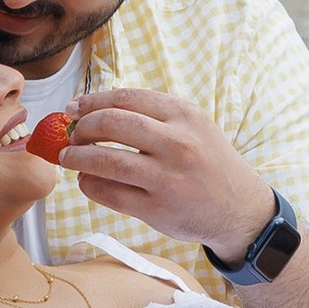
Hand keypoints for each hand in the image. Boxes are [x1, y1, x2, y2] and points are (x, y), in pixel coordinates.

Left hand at [54, 86, 272, 261]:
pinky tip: (87, 181)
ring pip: (105, 160)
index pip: (126, 98)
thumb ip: (154, 116)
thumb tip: (97, 110)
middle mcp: (177, 144)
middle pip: (110, 124)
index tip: (74, 108)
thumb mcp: (195, 127)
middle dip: (82, 128)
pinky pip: (109, 193)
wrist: (239, 209)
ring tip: (69, 158)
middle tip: (73, 135)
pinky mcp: (157, 209)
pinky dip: (89, 185)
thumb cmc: (209, 163)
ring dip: (77, 158)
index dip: (92, 101)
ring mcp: (167, 178)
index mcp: (185, 116)